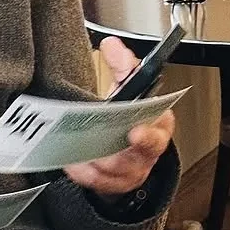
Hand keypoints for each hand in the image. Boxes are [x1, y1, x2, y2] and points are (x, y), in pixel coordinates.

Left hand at [63, 36, 175, 197]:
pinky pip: (99, 183)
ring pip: (115, 173)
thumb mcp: (130, 88)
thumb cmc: (132, 115)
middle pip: (136, 157)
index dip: (147, 135)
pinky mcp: (116, 184)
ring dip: (95, 164)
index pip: (158, 132)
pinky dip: (84, 174)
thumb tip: (112, 45)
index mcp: (158, 125)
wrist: (129, 146)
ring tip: (77, 154)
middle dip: (118, 156)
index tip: (135, 132)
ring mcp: (134, 170)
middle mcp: (148, 151)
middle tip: (101, 153)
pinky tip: (71, 164)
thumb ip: (124, 66)